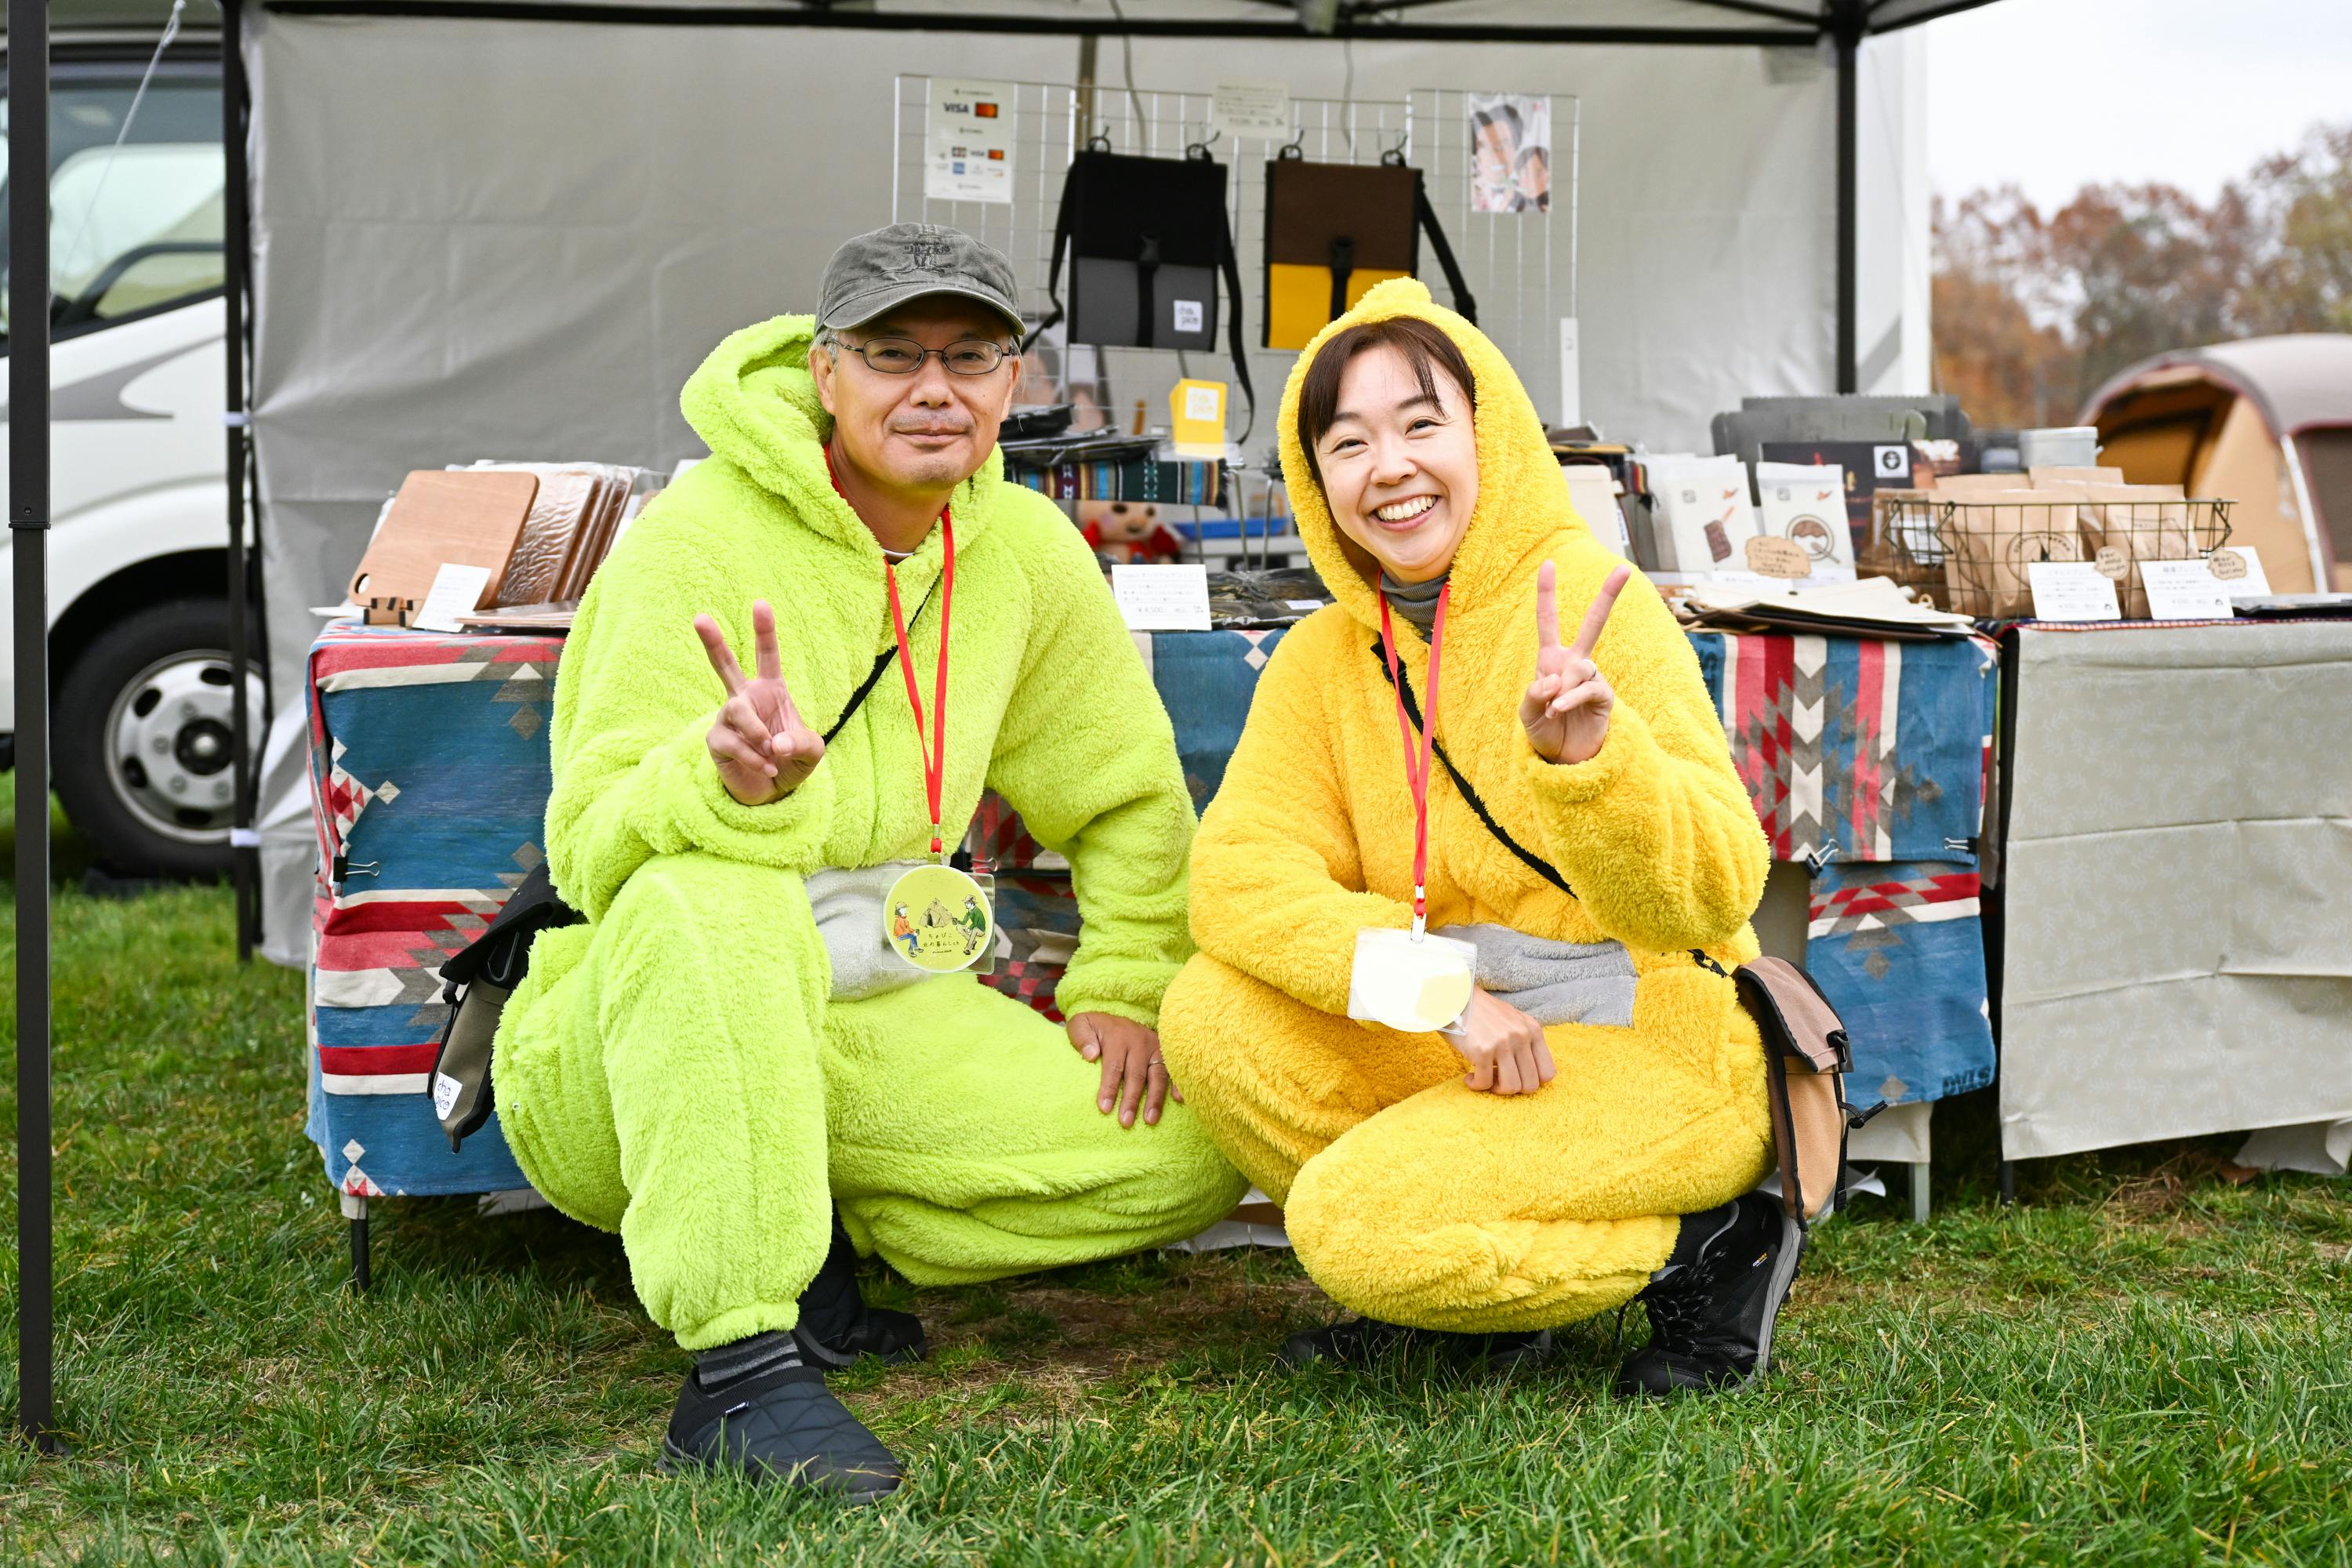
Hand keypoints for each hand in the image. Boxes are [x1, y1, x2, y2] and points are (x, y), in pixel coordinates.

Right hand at [694, 599, 824, 805]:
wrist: (773, 791)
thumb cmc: (791, 760)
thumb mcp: (811, 751)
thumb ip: (801, 743)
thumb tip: (774, 743)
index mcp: (770, 690)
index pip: (767, 656)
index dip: (764, 630)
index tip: (761, 604)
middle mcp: (745, 698)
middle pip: (725, 665)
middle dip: (713, 642)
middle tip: (699, 618)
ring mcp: (727, 718)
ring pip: (737, 711)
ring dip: (757, 733)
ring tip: (772, 754)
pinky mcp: (717, 740)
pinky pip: (732, 742)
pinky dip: (754, 757)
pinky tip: (767, 768)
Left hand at [1067, 1012, 1179, 1128]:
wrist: (1114, 1017)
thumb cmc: (1095, 1028)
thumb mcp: (1080, 1024)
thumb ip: (1080, 1036)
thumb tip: (1090, 1055)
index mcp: (1118, 1036)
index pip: (1114, 1066)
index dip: (1109, 1088)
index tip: (1104, 1108)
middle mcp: (1139, 1042)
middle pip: (1136, 1074)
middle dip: (1131, 1099)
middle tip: (1126, 1122)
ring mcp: (1154, 1047)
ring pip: (1157, 1075)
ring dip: (1155, 1099)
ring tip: (1150, 1120)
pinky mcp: (1165, 1053)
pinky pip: (1174, 1069)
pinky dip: (1178, 1084)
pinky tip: (1179, 1100)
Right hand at [1444, 987, 1556, 1096]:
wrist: (1455, 996)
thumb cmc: (1481, 1011)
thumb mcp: (1513, 1020)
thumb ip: (1525, 1040)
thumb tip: (1529, 1070)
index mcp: (1533, 1030)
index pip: (1548, 1073)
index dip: (1532, 1082)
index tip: (1515, 1077)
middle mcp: (1522, 1036)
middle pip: (1531, 1084)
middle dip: (1513, 1089)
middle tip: (1496, 1080)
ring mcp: (1503, 1044)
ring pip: (1511, 1087)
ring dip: (1496, 1089)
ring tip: (1484, 1079)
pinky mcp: (1483, 1050)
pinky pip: (1485, 1083)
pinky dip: (1476, 1085)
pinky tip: (1469, 1077)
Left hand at [1520, 561, 1629, 764]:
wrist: (1563, 758)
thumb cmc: (1544, 731)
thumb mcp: (1527, 713)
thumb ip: (1534, 693)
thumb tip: (1555, 677)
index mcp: (1552, 659)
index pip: (1548, 621)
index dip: (1547, 593)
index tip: (1548, 564)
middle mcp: (1575, 663)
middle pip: (1593, 623)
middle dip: (1609, 596)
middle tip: (1625, 570)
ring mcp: (1592, 678)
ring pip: (1581, 667)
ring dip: (1562, 689)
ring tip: (1552, 710)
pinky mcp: (1604, 696)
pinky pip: (1588, 688)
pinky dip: (1570, 699)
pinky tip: (1559, 710)